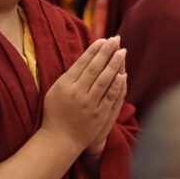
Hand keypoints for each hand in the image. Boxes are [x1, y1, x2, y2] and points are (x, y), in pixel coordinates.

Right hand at [42, 36, 126, 152]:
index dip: (94, 50)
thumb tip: (84, 60)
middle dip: (106, 52)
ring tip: (122, 52)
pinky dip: (117, 84)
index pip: (82, 63)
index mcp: (65, 84)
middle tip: (116, 39)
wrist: (60, 139)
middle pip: (95, 68)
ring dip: (114, 64)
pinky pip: (110, 96)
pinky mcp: (98, 114)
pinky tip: (123, 74)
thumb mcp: (55, 91)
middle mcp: (77, 92)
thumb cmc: (56, 113)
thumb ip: (68, 77)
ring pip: (104, 80)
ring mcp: (88, 104)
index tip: (103, 40)